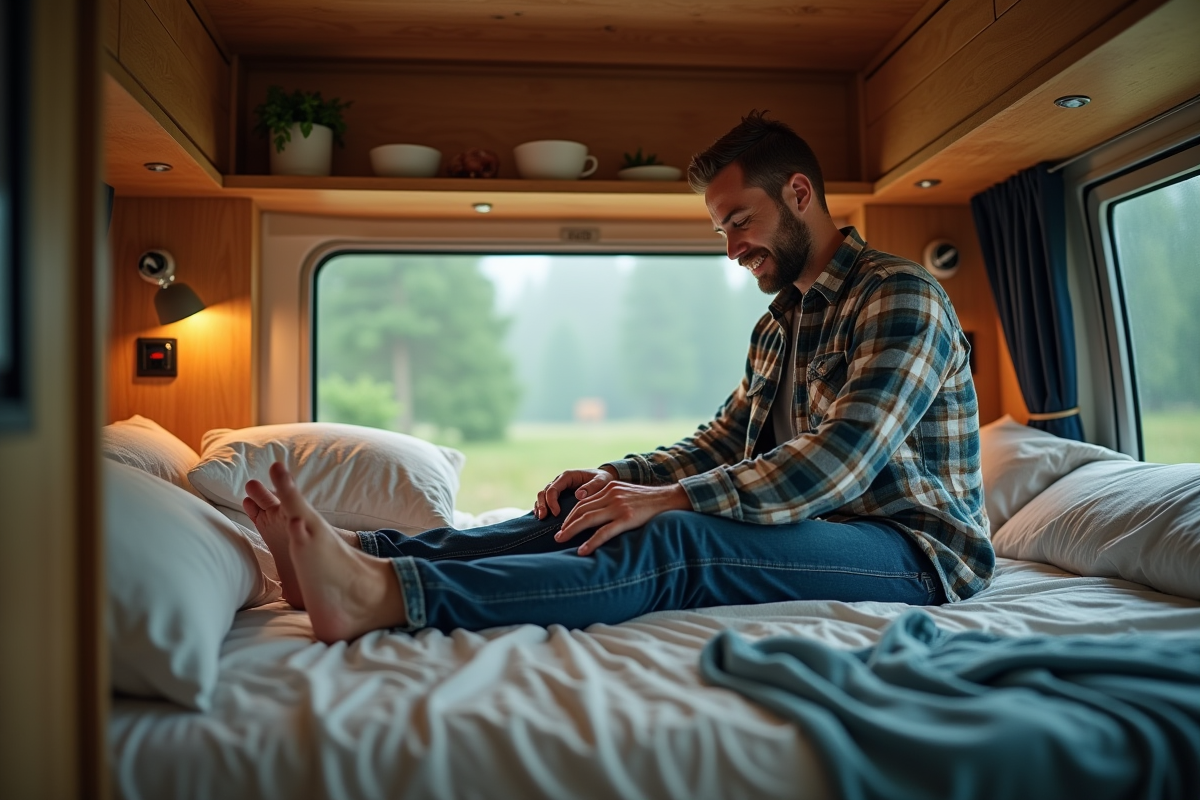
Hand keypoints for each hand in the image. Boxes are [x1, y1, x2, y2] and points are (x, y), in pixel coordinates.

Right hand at [535, 467, 616, 518]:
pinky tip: (542, 519)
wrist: (604, 482)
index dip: (552, 501)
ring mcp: (558, 489)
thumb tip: (578, 495)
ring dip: (539, 507)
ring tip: (541, 519)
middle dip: (542, 504)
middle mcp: (560, 482)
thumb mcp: (601, 481)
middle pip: (544, 492)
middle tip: (543, 517)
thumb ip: (592, 486)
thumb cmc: (603, 480)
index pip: (554, 488)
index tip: (556, 513)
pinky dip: (542, 508)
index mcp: (568, 476)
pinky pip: (545, 501)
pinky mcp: (558, 497)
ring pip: (542, 496)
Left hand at [556, 482, 691, 554]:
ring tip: (560, 541)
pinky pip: (604, 532)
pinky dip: (591, 542)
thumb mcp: (626, 494)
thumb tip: (596, 515)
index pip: (583, 502)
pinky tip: (583, 550)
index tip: (563, 526)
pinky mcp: (627, 518)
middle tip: (556, 536)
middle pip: (581, 509)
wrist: (669, 498)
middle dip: (566, 524)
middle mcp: (611, 495)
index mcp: (609, 488)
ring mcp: (618, 506)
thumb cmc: (648, 501)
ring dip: (571, 531)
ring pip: (588, 519)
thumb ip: (611, 501)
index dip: (570, 515)